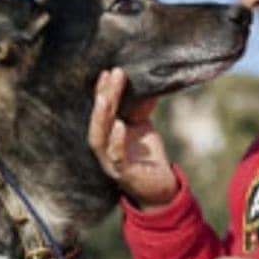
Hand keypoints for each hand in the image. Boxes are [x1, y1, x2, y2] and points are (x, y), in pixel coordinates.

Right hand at [87, 68, 177, 211]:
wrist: (160, 187)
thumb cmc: (147, 155)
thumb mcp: (143, 126)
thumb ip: (141, 108)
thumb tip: (147, 83)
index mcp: (107, 134)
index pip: (101, 109)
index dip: (102, 90)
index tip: (109, 71)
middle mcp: (103, 147)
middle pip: (98, 120)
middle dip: (103, 97)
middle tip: (110, 76)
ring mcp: (110, 162)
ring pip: (99, 139)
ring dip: (101, 118)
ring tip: (106, 98)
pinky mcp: (123, 174)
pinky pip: (116, 157)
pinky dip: (116, 141)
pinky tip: (120, 126)